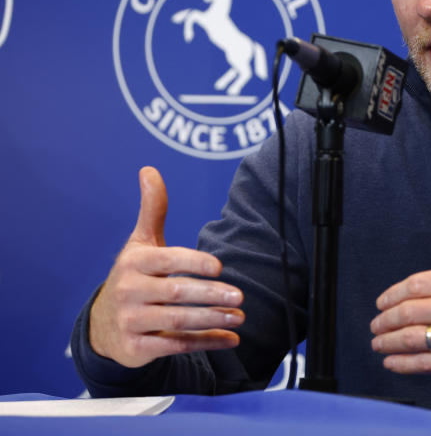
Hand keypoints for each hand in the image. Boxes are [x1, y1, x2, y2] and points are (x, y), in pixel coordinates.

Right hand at [88, 167, 244, 367]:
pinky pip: (176, 345)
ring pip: (177, 321)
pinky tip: (231, 340)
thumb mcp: (140, 243)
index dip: (192, 263)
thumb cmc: (134, 276)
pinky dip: (206, 343)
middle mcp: (129, 292)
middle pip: (175, 294)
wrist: (104, 326)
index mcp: (134, 262)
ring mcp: (131, 321)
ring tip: (239, 317)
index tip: (219, 267)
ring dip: (212, 320)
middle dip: (210, 295)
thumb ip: (152, 210)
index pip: (167, 261)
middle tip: (239, 296)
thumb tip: (149, 169)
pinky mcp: (137, 349)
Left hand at [370, 191, 430, 384]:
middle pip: (409, 311)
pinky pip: (425, 363)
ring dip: (388, 342)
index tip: (382, 303)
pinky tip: (392, 362)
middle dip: (385, 320)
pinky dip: (403, 364)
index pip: (416, 284)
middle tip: (376, 325)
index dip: (393, 295)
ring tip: (379, 343)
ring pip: (412, 338)